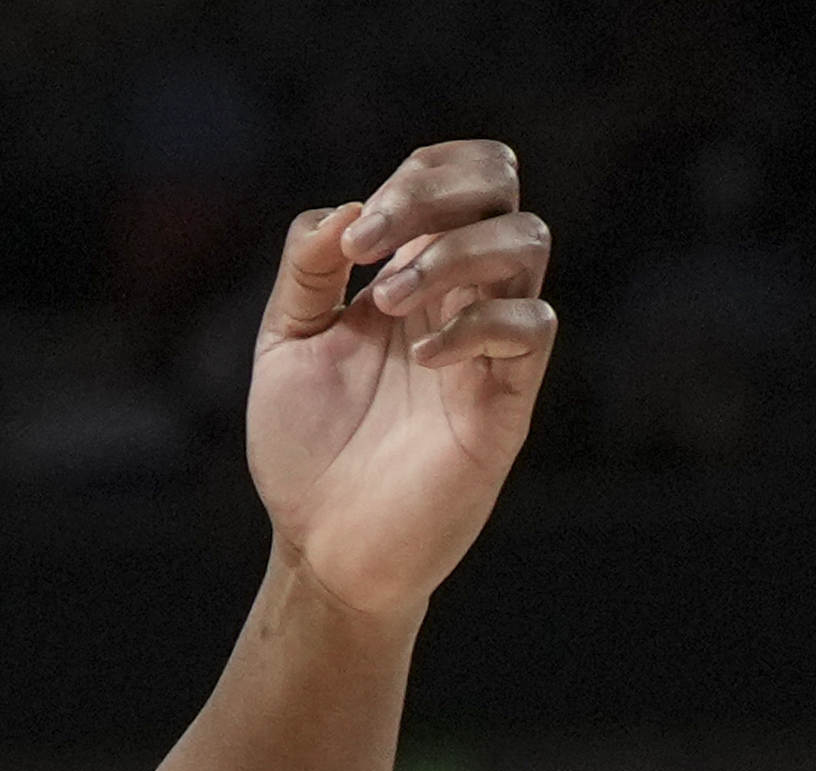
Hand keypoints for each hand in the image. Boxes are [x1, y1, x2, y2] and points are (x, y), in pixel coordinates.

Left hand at [247, 138, 556, 621]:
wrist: (323, 549)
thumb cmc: (309, 450)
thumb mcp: (285, 346)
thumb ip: (307, 270)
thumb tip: (346, 209)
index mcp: (415, 271)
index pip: (460, 178)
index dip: (418, 177)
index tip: (356, 237)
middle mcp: (462, 296)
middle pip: (501, 188)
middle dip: (437, 193)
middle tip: (372, 243)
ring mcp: (491, 343)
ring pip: (526, 242)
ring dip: (450, 254)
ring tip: (384, 304)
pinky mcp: (508, 400)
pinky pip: (531, 327)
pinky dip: (476, 323)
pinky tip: (421, 359)